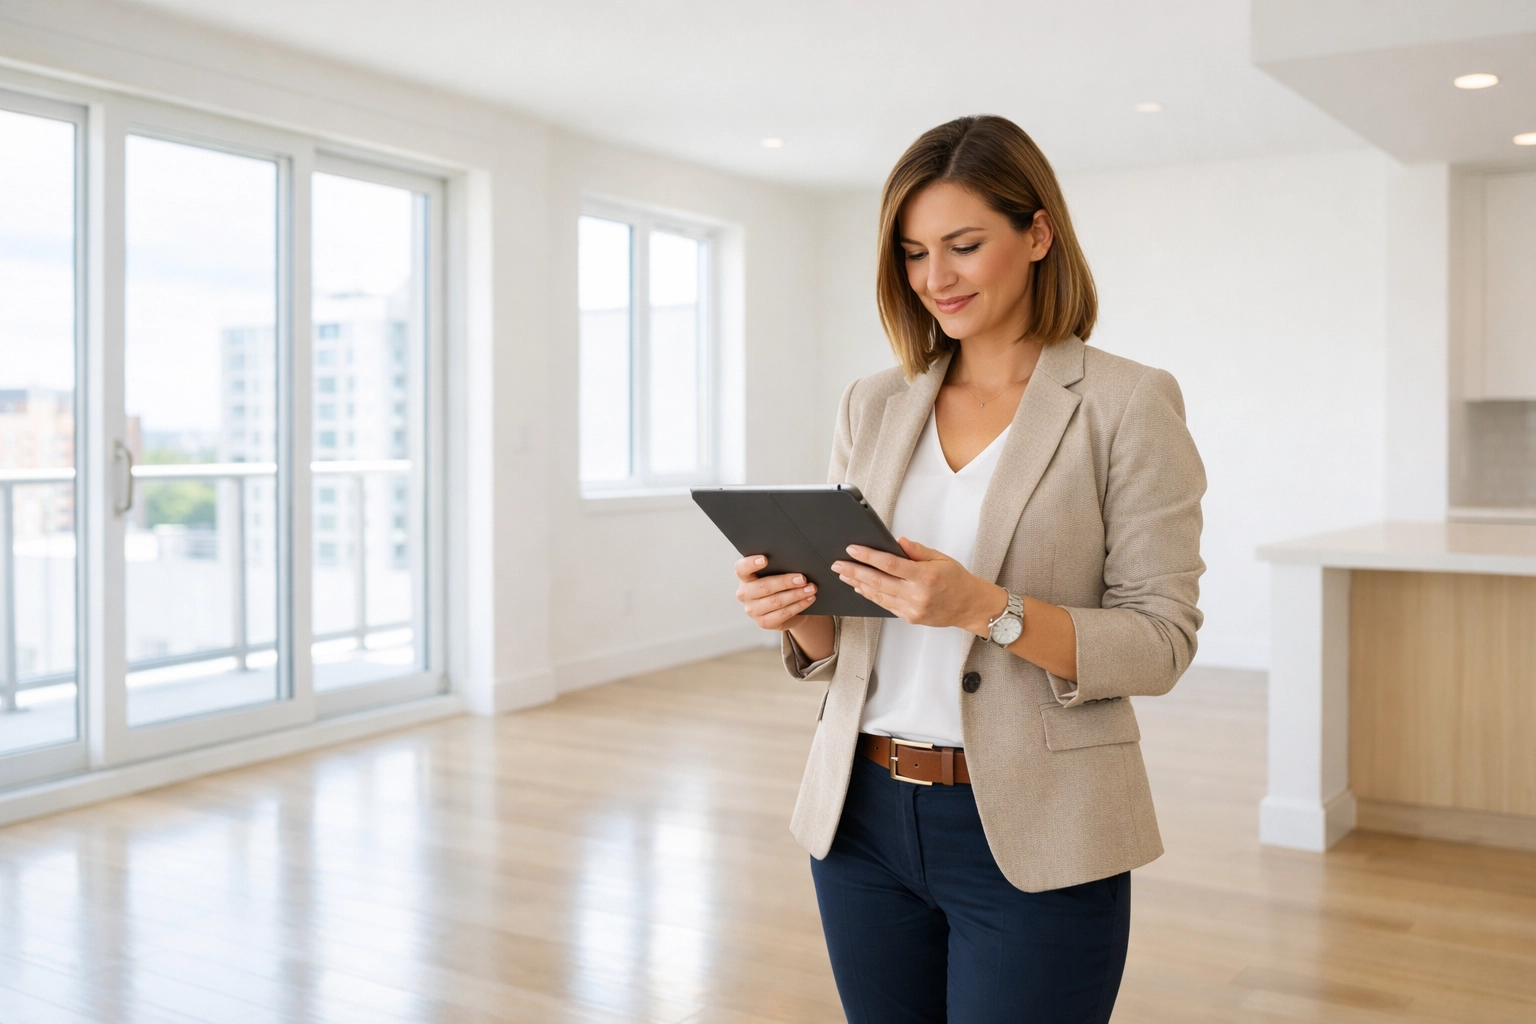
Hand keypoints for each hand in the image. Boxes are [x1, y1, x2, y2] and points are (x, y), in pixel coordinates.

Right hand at [734, 555, 819, 630]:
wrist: (786, 606)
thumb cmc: (780, 584)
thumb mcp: (776, 572)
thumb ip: (779, 566)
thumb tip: (796, 561)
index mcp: (744, 577)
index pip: (741, 568)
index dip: (751, 563)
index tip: (765, 559)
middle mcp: (744, 593)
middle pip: (764, 586)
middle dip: (785, 582)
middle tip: (802, 578)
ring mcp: (752, 610)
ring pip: (776, 601)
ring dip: (796, 595)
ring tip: (811, 589)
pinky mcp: (764, 622)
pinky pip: (783, 614)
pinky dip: (798, 606)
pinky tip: (808, 599)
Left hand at [833, 538, 1005, 633]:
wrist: (970, 606)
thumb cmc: (957, 579)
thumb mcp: (941, 557)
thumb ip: (917, 550)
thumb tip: (897, 541)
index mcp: (926, 576)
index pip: (890, 564)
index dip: (868, 556)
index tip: (852, 549)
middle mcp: (918, 594)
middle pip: (878, 581)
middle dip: (854, 571)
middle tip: (838, 564)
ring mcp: (913, 609)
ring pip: (878, 595)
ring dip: (858, 584)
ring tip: (843, 574)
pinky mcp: (909, 618)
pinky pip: (885, 605)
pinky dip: (870, 595)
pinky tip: (860, 587)